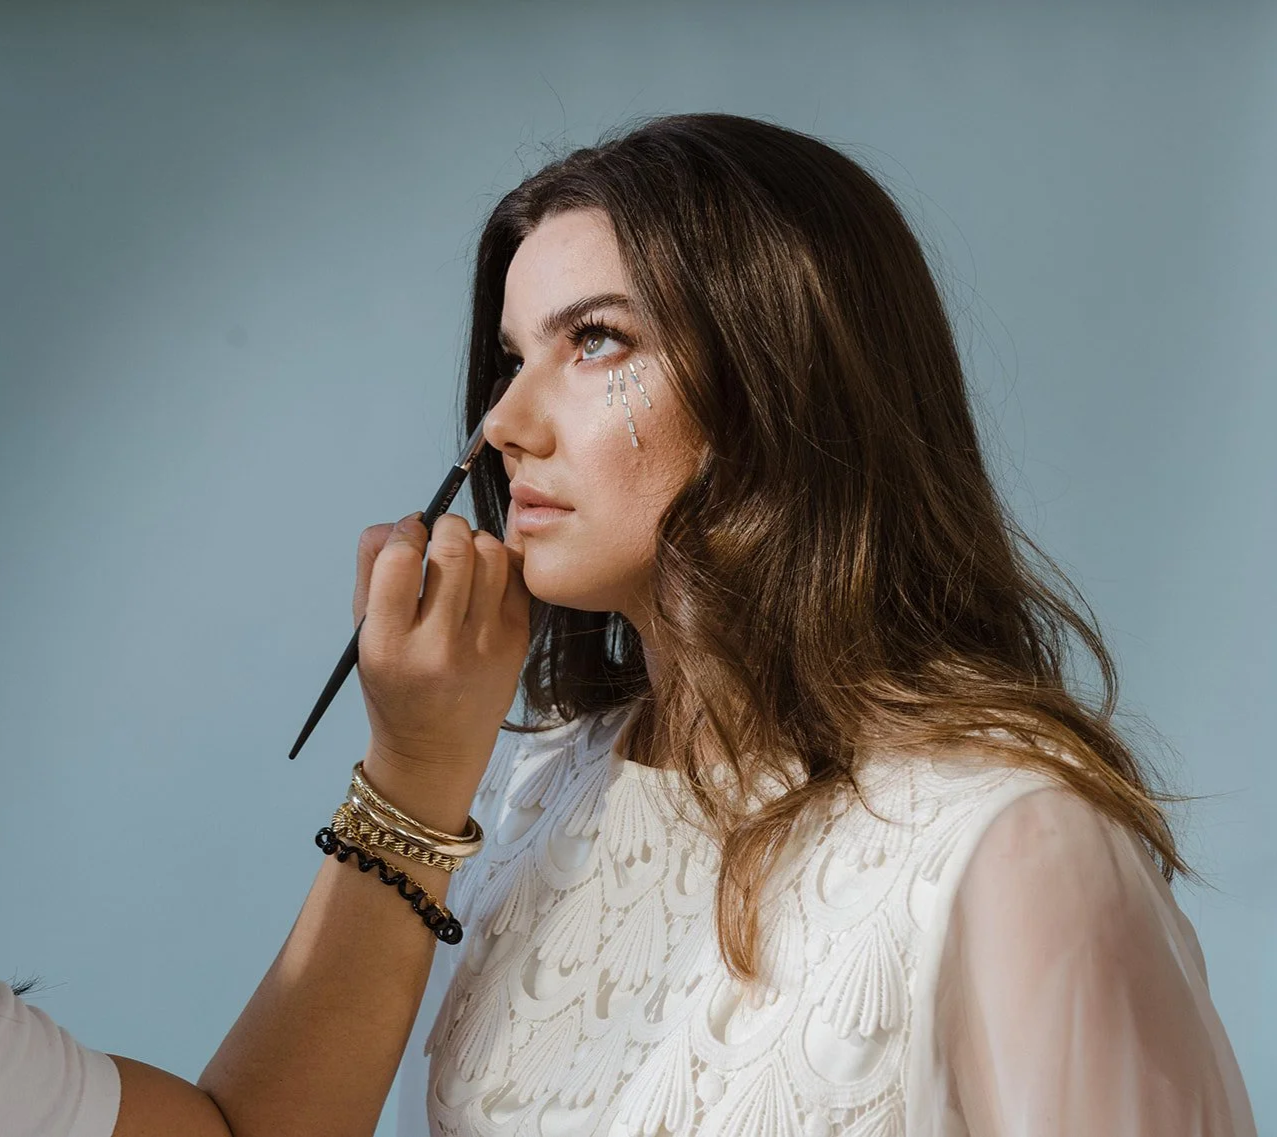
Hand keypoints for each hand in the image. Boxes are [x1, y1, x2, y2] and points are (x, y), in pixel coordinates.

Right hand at [352, 505, 529, 798]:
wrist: (436, 750)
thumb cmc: (395, 687)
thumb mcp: (365, 637)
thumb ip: (372, 573)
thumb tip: (400, 522)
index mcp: (388, 645)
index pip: (397, 559)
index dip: (404, 531)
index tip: (408, 530)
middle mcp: (438, 646)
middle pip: (452, 550)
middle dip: (445, 525)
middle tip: (440, 531)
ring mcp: (484, 646)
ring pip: (491, 556)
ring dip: (476, 539)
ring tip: (463, 551)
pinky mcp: (516, 644)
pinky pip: (516, 578)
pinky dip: (501, 562)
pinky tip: (486, 573)